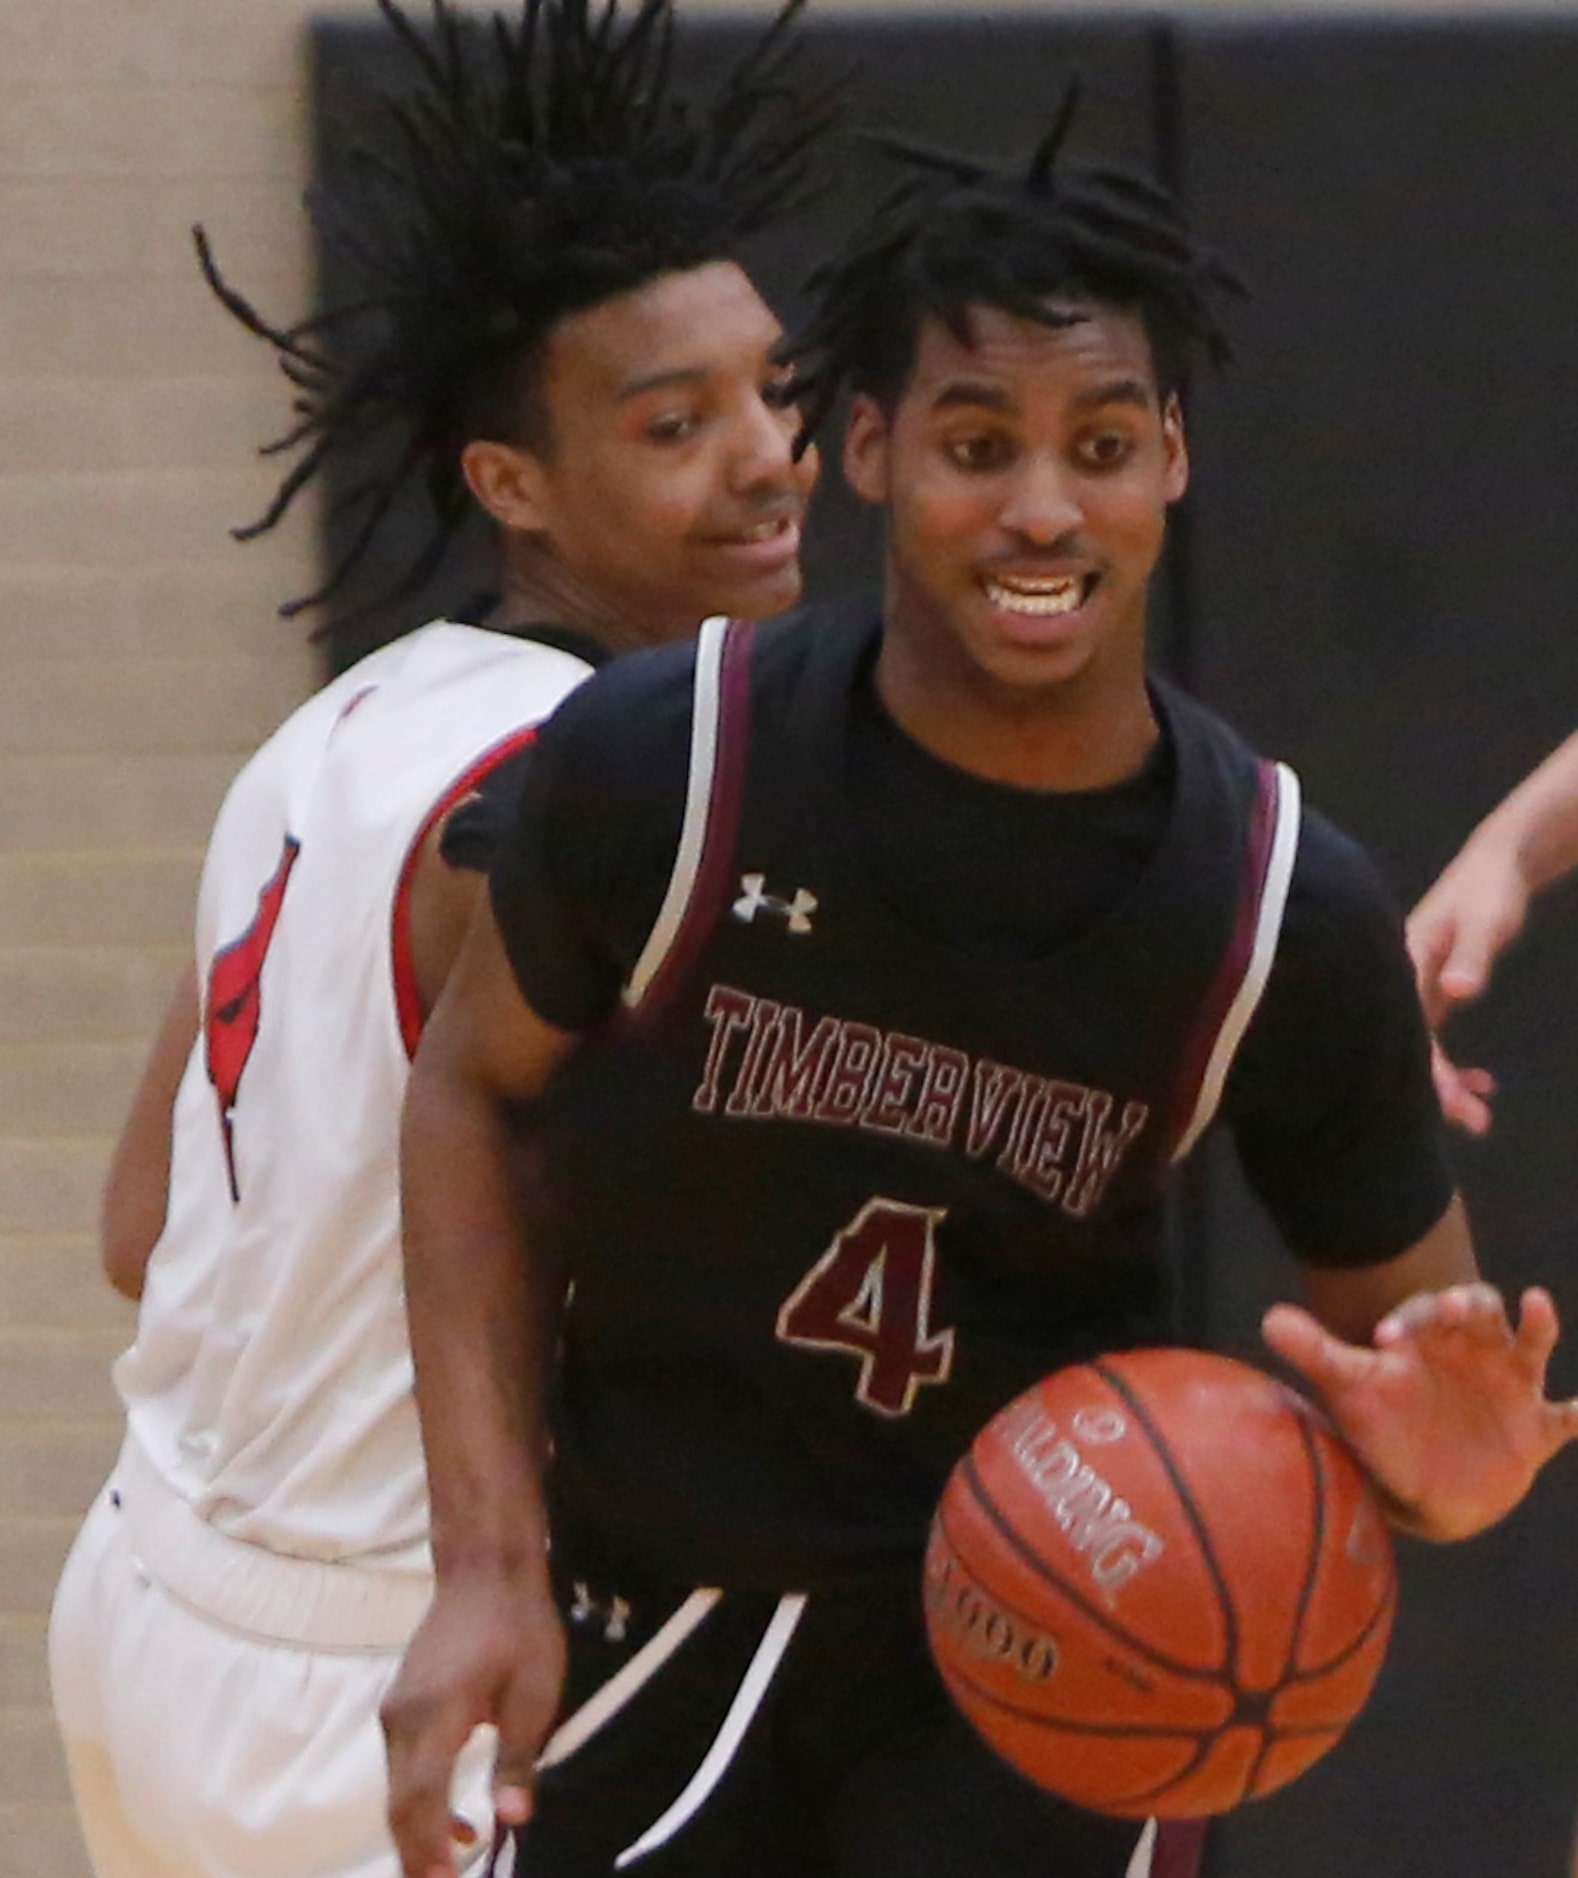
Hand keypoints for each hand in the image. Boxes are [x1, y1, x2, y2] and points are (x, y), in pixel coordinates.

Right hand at [382, 1570, 566, 1877]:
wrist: (484, 1569)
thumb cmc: (517, 1625)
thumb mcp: (534, 1691)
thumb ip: (519, 1756)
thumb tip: (513, 1817)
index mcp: (437, 1714)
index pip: (420, 1799)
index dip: (429, 1849)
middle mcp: (403, 1718)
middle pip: (399, 1804)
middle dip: (416, 1856)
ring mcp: (396, 1711)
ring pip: (397, 1790)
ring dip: (419, 1834)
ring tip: (454, 1870)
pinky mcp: (401, 1705)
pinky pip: (403, 1768)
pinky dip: (420, 1803)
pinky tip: (458, 1823)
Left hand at [1262, 1283, 1577, 1541]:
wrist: (1424, 1488)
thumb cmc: (1383, 1426)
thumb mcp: (1348, 1388)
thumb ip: (1313, 1350)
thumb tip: (1268, 1317)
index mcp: (1431, 1338)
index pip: (1425, 1312)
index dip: (1409, 1318)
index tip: (1384, 1342)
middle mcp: (1475, 1351)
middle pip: (1482, 1311)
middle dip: (1471, 1304)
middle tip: (1453, 1308)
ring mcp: (1510, 1387)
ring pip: (1531, 1345)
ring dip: (1537, 1325)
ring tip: (1536, 1304)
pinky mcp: (1536, 1429)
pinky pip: (1565, 1418)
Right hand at [1406, 839, 1526, 1136]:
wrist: (1496, 866)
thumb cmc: (1487, 891)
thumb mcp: (1486, 921)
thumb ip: (1472, 957)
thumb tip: (1458, 991)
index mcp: (1404, 963)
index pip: (1411, 1027)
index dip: (1431, 1070)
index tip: (1457, 1105)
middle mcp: (1401, 982)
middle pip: (1411, 1045)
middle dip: (1440, 1089)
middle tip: (1477, 1124)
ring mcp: (1414, 989)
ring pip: (1421, 1047)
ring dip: (1447, 1084)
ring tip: (1481, 1117)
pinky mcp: (1431, 993)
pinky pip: (1432, 1038)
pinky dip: (1455, 1064)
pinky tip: (1484, 1083)